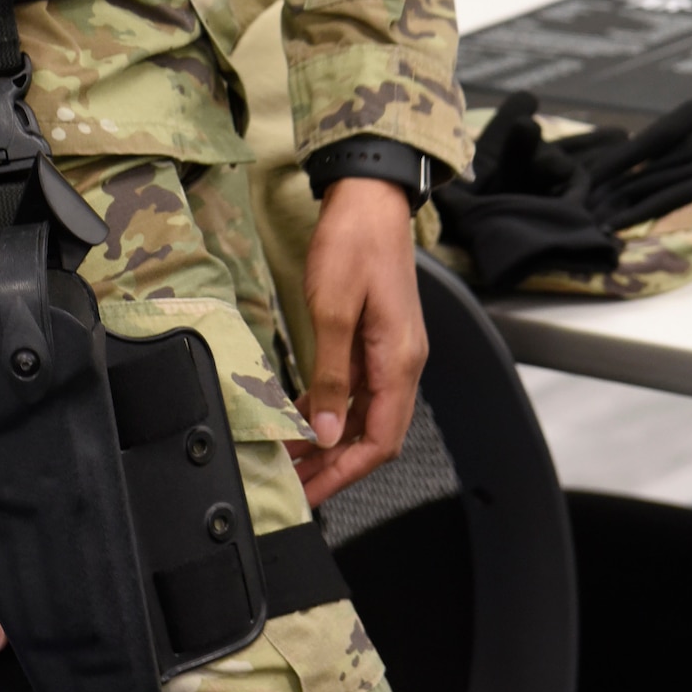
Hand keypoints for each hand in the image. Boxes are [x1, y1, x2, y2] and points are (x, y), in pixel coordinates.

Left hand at [284, 177, 426, 506]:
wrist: (369, 198)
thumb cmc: (354, 242)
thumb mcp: (333, 309)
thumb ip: (332, 375)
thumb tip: (329, 432)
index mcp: (399, 361)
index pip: (380, 441)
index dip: (345, 473)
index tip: (313, 493)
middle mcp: (401, 362)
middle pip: (373, 434)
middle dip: (333, 464)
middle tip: (294, 484)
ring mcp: (389, 349)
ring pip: (363, 413)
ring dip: (329, 438)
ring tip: (290, 456)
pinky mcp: (374, 336)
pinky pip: (356, 386)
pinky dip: (331, 407)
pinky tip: (302, 417)